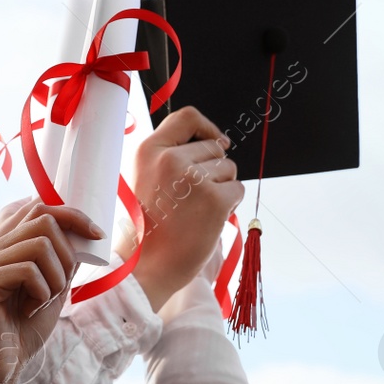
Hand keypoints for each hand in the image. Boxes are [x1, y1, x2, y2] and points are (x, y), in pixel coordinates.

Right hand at [0, 203, 102, 383]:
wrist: (0, 367)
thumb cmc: (25, 328)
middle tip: (61, 286)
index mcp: (6, 244)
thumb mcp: (54, 287)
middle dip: (67, 253)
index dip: (73, 214)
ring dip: (56, 277)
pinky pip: (28, 271)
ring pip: (40, 245)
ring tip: (44, 300)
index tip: (97, 235)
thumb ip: (63, 260)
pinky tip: (31, 310)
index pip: (39, 206)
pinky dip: (42, 293)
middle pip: (44, 219)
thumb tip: (85, 234)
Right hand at [125, 107, 244, 310]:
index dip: (207, 127)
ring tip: (197, 210)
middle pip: (214, 147)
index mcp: (149, 151)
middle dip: (214, 169)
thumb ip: (171, 156)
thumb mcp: (146, 179)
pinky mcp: (215, 199)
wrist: (147, 266)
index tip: (215, 140)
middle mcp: (171, 159)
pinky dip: (231, 204)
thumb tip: (216, 140)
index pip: (187, 116)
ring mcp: (194, 179)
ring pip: (229, 168)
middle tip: (194, 198)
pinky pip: (238, 188)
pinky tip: (209, 219)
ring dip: (222, 187)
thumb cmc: (149, 227)